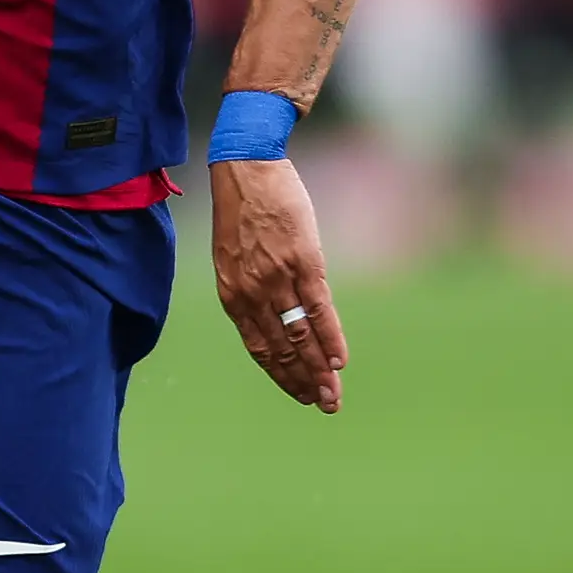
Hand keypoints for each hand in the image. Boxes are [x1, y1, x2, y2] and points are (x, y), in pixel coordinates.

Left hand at [211, 157, 346, 413]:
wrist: (247, 167)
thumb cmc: (243, 209)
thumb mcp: (234, 257)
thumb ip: (250, 289)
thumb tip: (270, 314)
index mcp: (234, 295)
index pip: (260, 348)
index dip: (281, 374)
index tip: (298, 394)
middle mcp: (252, 294)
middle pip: (282, 350)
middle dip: (304, 382)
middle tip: (324, 405)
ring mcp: (277, 279)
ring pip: (301, 336)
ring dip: (319, 370)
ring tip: (333, 395)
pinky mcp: (302, 262)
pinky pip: (317, 309)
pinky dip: (330, 338)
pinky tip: (339, 360)